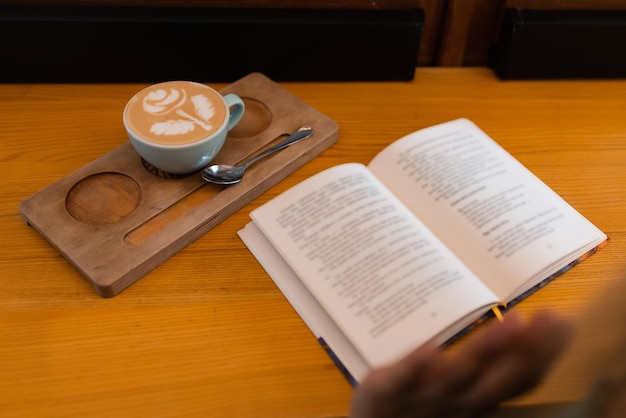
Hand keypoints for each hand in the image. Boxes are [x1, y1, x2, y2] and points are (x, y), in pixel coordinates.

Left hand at [349, 311, 571, 417]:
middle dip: (526, 350)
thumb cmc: (409, 411)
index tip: (561, 320)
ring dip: (486, 350)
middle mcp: (453, 402)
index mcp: (472, 401)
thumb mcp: (448, 389)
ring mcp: (417, 399)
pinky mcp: (381, 394)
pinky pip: (398, 381)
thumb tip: (516, 328)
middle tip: (550, 318)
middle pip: (495, 380)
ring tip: (512, 323)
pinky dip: (415, 367)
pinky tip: (432, 348)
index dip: (541, 354)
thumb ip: (479, 364)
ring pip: (456, 377)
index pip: (514, 381)